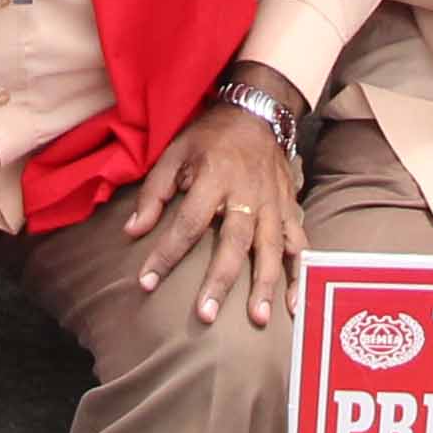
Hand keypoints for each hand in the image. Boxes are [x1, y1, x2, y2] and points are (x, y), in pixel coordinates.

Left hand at [117, 82, 302, 324]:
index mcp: (214, 179)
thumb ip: (154, 193)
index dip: (166, 254)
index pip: (188, 223)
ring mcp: (272, 204)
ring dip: (265, 285)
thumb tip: (132, 231)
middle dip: (220, 280)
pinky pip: (299, 245)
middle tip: (206, 315)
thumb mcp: (174, 153)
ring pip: (272, 249)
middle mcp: (247, 195)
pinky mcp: (289, 210)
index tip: (146, 282)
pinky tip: (295, 304)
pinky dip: (299, 274)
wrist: (256, 114)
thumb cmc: (209, 138)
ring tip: (257, 319)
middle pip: (234, 243)